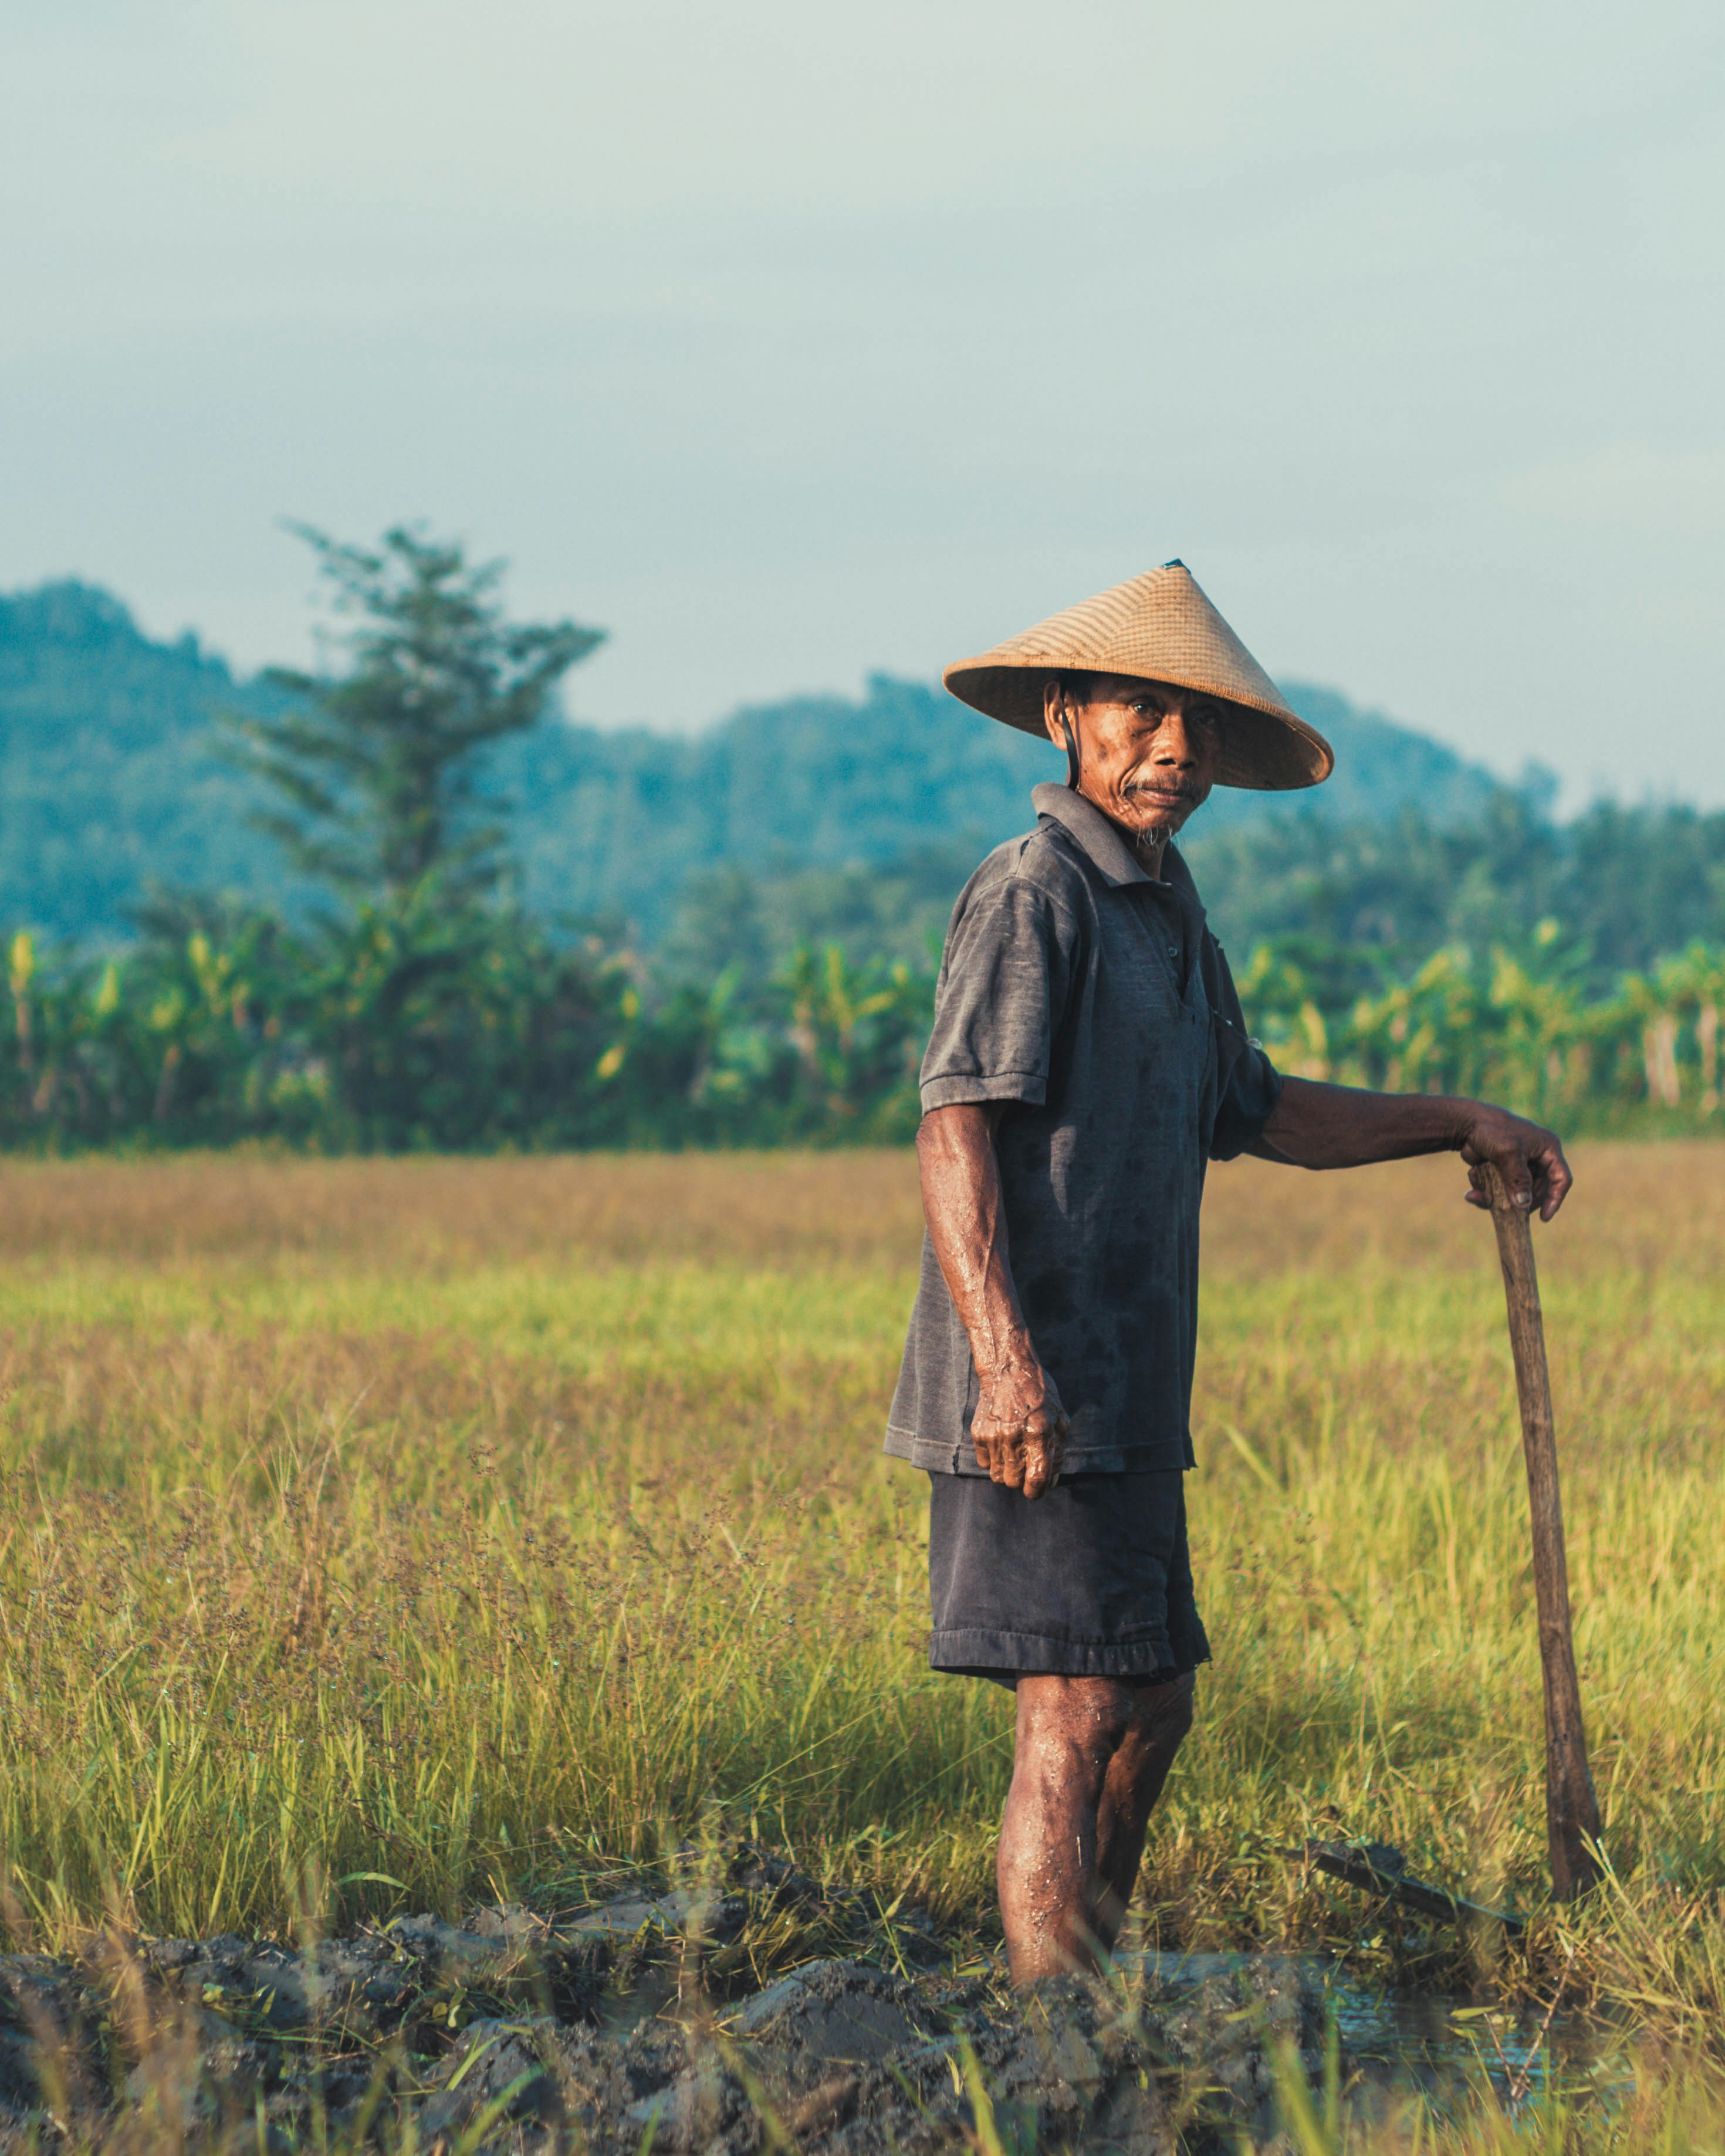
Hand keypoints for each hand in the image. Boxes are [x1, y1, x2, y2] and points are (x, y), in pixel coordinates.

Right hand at [971, 1360, 1067, 1498]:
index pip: (1036, 1479)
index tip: (1037, 1489)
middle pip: (1014, 1482)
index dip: (1037, 1491)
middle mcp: (1014, 1436)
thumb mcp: (1060, 1419)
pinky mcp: (978, 1433)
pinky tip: (1002, 1443)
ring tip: (1014, 1453)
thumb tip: (1052, 1482)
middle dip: (1022, 1480)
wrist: (1008, 1370)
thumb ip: (1058, 1453)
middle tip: (1026, 1465)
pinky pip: (984, 1464)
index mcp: (1039, 1433)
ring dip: (1007, 1471)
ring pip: (997, 1476)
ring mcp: (993, 1435)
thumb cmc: (1040, 1395)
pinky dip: (993, 1460)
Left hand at [1460, 1105, 1573, 1221]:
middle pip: (1536, 1191)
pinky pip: (1500, 1188)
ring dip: (1496, 1197)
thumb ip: (1517, 1180)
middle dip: (1517, 1202)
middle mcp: (1537, 1157)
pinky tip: (1472, 1182)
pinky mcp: (1503, 1170)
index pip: (1561, 1178)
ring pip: (1516, 1192)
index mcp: (1547, 1149)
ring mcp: (1519, 1165)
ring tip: (1477, 1196)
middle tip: (1504, 1211)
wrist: (1465, 1122)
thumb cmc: (1492, 1131)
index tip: (1544, 1218)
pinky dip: (1486, 1190)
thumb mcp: (1509, 1154)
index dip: (1555, 1199)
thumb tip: (1524, 1205)